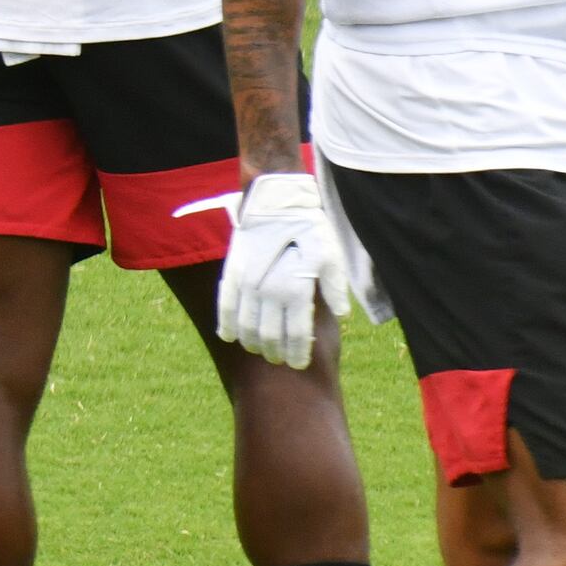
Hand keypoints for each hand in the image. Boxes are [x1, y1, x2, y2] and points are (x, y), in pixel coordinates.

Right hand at [192, 172, 360, 367]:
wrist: (275, 201)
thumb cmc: (308, 229)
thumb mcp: (330, 255)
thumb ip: (334, 287)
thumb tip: (341, 315)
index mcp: (295, 289)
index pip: (295, 334)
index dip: (296, 353)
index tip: (299, 363)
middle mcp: (268, 291)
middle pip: (268, 335)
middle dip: (275, 353)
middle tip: (280, 361)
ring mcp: (246, 283)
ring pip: (245, 326)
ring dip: (252, 343)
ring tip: (260, 350)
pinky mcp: (232, 273)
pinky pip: (225, 307)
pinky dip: (226, 325)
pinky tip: (230, 337)